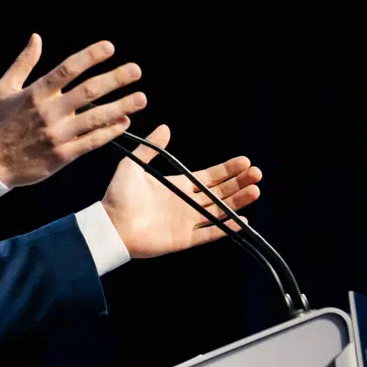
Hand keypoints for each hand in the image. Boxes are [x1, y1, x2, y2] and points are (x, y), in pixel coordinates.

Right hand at [0, 35, 146, 187]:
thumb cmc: (0, 123)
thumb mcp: (4, 88)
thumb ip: (23, 62)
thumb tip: (36, 38)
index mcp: (36, 93)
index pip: (67, 69)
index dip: (90, 57)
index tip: (109, 48)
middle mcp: (49, 112)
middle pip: (88, 91)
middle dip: (114, 80)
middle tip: (135, 70)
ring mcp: (58, 134)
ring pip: (95, 118)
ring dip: (121, 107)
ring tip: (141, 98)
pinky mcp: (63, 155)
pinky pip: (91, 142)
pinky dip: (109, 132)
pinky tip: (125, 123)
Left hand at [100, 124, 262, 259]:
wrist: (109, 224)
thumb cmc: (118, 195)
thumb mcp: (133, 165)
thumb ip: (151, 148)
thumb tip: (165, 127)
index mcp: (177, 185)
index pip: (209, 176)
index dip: (227, 169)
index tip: (244, 161)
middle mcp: (186, 203)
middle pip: (220, 192)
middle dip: (239, 183)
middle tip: (257, 174)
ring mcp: (186, 221)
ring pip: (219, 211)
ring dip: (238, 202)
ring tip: (255, 190)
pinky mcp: (183, 239)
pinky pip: (209, 233)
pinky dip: (225, 228)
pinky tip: (242, 220)